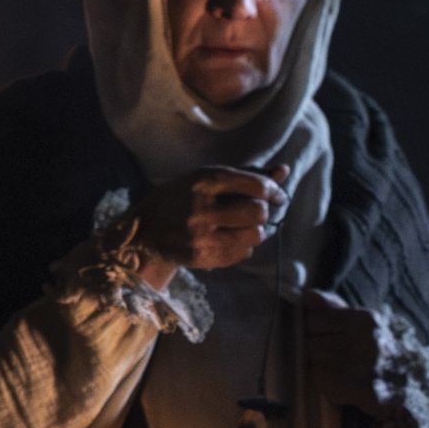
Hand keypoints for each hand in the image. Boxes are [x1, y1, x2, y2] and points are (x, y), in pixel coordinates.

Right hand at [131, 159, 290, 279]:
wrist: (144, 229)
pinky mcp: (200, 256)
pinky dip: (243, 247)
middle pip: (257, 212)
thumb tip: (284, 170)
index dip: (274, 191)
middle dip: (262, 212)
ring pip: (254, 236)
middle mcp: (202, 207)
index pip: (255, 186)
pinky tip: (230, 240)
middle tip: (256, 213)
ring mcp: (201, 235)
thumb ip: (246, 175)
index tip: (277, 196)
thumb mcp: (207, 179)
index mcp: (204, 180)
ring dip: (255, 231)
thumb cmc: (180, 198)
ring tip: (243, 228)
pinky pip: (241, 254)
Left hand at [296, 288, 400, 413]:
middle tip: (337, 354)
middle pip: (312, 343)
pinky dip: (331, 386)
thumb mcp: (361, 319)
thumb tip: (306, 294)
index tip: (326, 333)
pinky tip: (347, 383)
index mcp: (364, 319)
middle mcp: (366, 341)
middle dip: (318, 349)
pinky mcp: (364, 392)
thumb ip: (332, 306)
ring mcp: (366, 368)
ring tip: (343, 368)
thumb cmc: (379, 345)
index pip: (314, 320)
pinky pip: (327, 386)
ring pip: (317, 365)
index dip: (316, 328)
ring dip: (324, 368)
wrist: (412, 379)